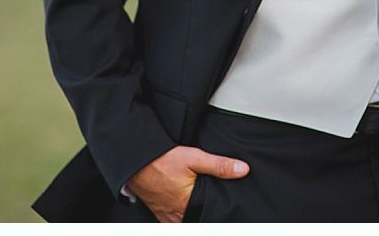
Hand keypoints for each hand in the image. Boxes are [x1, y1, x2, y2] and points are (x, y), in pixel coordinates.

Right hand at [126, 145, 249, 221]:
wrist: (135, 161)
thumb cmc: (161, 160)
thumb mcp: (194, 158)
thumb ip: (219, 165)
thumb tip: (242, 170)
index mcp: (187, 204)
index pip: (209, 215)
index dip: (218, 212)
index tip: (226, 210)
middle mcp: (176, 214)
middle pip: (198, 217)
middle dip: (207, 213)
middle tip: (216, 205)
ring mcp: (166, 215)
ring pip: (186, 219)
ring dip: (195, 214)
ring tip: (203, 205)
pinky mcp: (159, 212)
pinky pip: (174, 219)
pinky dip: (182, 214)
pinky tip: (188, 205)